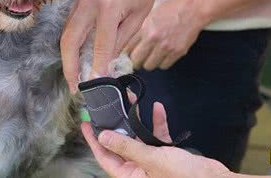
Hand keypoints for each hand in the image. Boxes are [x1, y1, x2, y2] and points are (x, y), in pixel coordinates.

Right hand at [61, 0, 164, 91]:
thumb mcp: (139, 18)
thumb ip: (120, 41)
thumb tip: (106, 64)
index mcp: (108, 7)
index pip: (99, 46)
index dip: (96, 68)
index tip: (95, 86)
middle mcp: (88, 2)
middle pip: (70, 41)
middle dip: (69, 67)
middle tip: (75, 87)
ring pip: (67, 34)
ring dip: (68, 56)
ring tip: (75, 77)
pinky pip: (71, 25)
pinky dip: (72, 43)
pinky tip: (78, 57)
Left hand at [81, 102, 231, 177]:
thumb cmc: (184, 177)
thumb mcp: (152, 160)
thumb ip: (127, 148)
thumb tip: (104, 137)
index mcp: (130, 176)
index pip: (105, 157)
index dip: (94, 141)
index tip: (86, 124)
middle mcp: (139, 169)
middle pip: (121, 144)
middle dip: (118, 123)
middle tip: (111, 104)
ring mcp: (153, 161)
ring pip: (139, 137)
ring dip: (138, 119)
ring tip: (133, 100)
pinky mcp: (167, 155)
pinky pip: (157, 136)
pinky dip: (157, 123)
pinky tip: (157, 108)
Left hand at [124, 0, 210, 69]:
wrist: (193, 9)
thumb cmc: (173, 9)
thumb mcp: (151, 15)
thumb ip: (141, 30)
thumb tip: (131, 44)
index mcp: (146, 28)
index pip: (128, 48)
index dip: (126, 53)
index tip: (127, 55)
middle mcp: (155, 39)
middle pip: (137, 60)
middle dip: (136, 61)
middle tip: (137, 59)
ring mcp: (166, 47)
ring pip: (149, 66)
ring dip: (149, 62)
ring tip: (151, 56)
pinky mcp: (177, 52)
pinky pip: (164, 66)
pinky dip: (162, 62)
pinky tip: (163, 56)